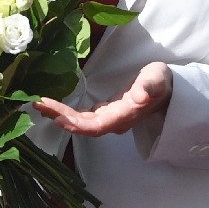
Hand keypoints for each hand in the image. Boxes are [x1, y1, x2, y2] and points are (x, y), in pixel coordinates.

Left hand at [33, 62, 171, 136]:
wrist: (169, 89)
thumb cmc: (162, 83)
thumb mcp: (157, 81)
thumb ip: (149, 88)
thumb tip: (140, 96)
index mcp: (123, 116)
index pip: (95, 126)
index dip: (76, 124)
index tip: (57, 116)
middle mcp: (114, 122)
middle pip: (83, 126)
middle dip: (60, 117)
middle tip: (39, 105)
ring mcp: (109, 118)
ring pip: (81, 122)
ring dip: (61, 115)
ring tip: (41, 105)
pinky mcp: (106, 112)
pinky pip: (83, 116)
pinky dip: (68, 112)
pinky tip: (55, 106)